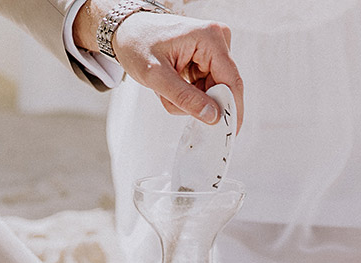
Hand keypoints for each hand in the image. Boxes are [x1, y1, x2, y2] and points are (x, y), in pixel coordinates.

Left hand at [73, 3, 243, 128]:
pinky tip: (170, 85)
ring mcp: (212, 49)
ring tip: (165, 90)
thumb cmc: (137, 43)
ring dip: (188, 100)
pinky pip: (204, 88)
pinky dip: (186, 94)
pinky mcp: (206, 58)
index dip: (233, 109)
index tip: (230, 132)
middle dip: (197, 103)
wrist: (127, 32)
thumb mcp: (156, 76)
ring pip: (211, 91)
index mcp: (209, 37)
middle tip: (171, 101)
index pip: (231, 80)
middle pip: (221, 88)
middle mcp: (216, 40)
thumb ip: (184, 98)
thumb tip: (212, 116)